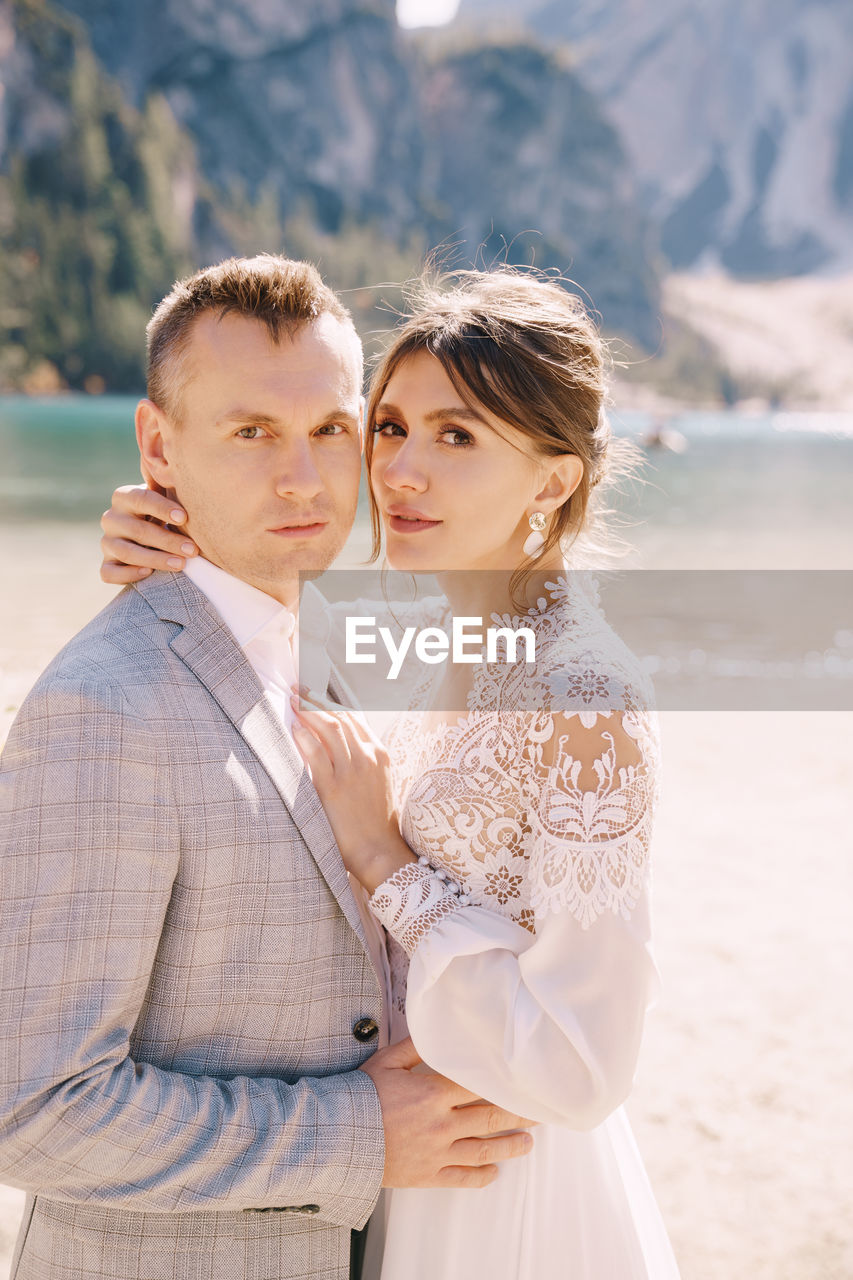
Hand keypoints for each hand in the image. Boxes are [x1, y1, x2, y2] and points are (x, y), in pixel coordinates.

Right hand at [100, 485, 198, 583]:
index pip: (141, 499)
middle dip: (167, 540)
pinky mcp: (107, 564)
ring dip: (155, 558)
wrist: (154, 535)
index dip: (162, 508)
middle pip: (137, 530)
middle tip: (192, 549)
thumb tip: (177, 470)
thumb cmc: (166, 513)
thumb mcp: (166, 496)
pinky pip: (109, 573)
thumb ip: (169, 484)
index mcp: (124, 497)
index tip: (184, 518)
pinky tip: (149, 572)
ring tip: (181, 564)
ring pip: (126, 552)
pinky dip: (127, 574)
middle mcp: (111, 518)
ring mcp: (107, 542)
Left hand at [290, 690, 412, 892]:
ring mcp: (352, 771)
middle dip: (317, 698)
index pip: (354, 715)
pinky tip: (294, 727)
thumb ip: (363, 758)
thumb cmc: (376, 819)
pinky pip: (317, 755)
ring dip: (309, 710)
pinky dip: (305, 737)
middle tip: (298, 687)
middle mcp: (367, 756)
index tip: (315, 687)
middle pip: (339, 716)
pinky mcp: (334, 788)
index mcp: (379, 752)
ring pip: (329, 728)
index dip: (332, 698)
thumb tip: (340, 740)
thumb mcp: (379, 780)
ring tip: (293, 699)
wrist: (379, 849)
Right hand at [360, 1037, 534, 1189]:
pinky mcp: (427, 1175)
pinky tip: (495, 1173)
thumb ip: (417, 1046)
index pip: (478, 1086)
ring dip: (509, 1146)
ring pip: (482, 1150)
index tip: (524, 1082)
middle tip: (540, 1112)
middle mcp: (441, 1124)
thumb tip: (437, 1029)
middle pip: (489, 1117)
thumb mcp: (387, 1062)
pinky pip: (461, 1179)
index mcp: (433, 1093)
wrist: (338, 1136)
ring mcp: (436, 1152)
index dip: (503, 1083)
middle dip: (517, 1114)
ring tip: (527, 1143)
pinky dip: (481, 1176)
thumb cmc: (361, 1095)